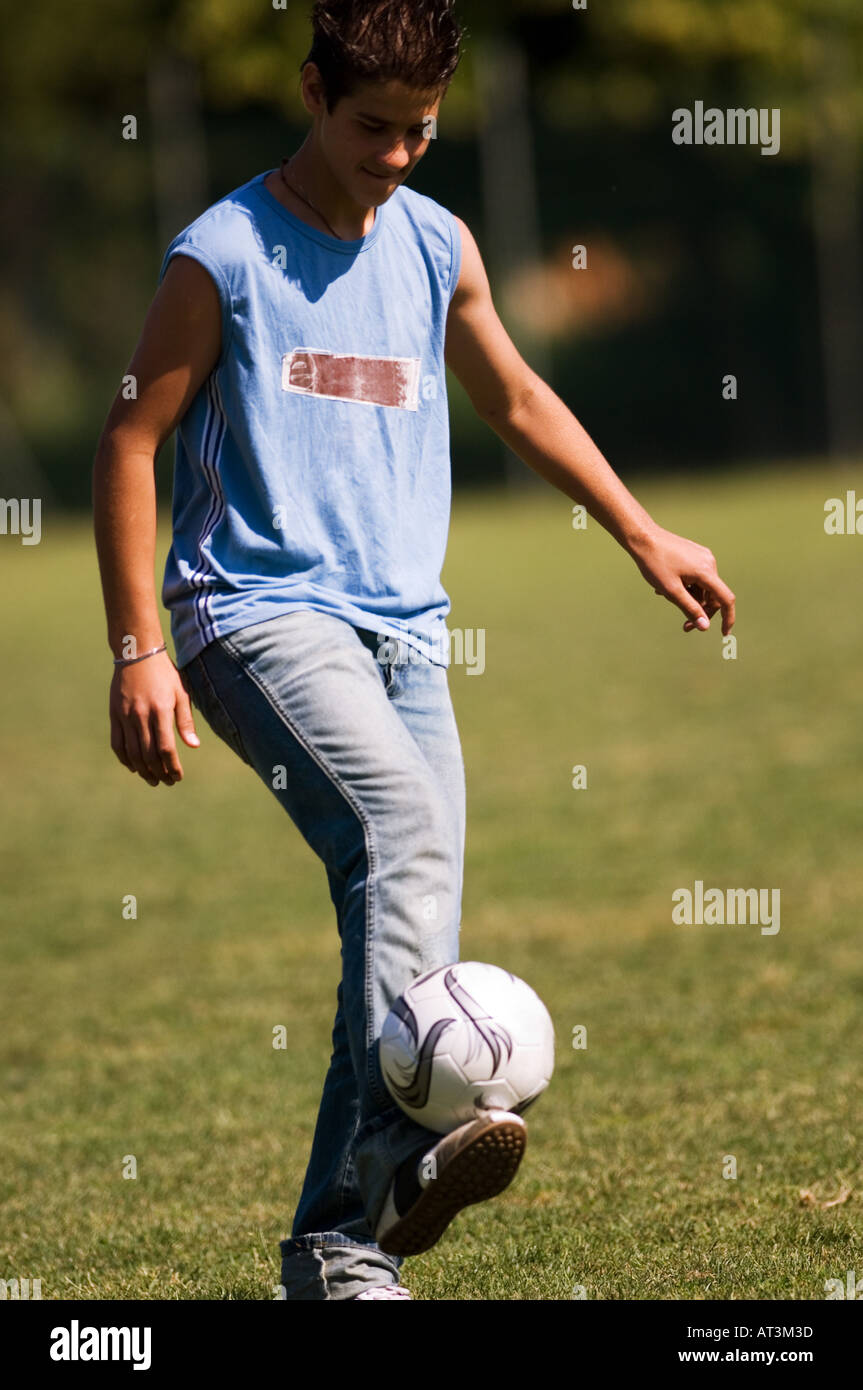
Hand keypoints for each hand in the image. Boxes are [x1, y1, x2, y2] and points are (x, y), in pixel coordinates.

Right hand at [110, 652, 199, 786]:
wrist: (136, 653)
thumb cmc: (165, 673)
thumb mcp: (182, 693)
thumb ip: (185, 721)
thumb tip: (193, 746)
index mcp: (161, 710)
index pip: (166, 748)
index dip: (172, 766)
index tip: (178, 777)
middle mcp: (141, 715)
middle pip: (148, 755)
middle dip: (159, 773)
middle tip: (167, 782)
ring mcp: (125, 716)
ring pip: (132, 753)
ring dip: (143, 771)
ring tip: (153, 780)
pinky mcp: (114, 715)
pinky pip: (117, 744)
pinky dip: (125, 759)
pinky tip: (134, 767)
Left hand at [627, 525, 735, 634]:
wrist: (643, 538)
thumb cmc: (654, 564)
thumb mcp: (671, 591)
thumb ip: (690, 609)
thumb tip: (705, 627)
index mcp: (706, 572)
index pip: (726, 599)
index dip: (727, 618)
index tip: (723, 633)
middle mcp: (709, 563)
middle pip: (713, 595)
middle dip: (701, 611)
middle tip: (685, 627)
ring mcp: (703, 557)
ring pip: (703, 587)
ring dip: (689, 598)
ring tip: (663, 595)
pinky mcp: (695, 554)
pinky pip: (696, 577)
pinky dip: (686, 587)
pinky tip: (665, 586)